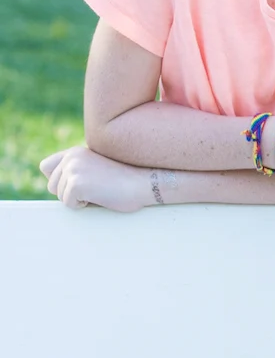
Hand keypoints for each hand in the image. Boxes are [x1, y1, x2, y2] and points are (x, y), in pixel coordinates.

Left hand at [40, 146, 163, 211]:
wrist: (146, 182)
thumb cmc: (128, 178)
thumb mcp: (98, 167)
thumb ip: (79, 169)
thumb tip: (58, 186)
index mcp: (75, 151)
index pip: (46, 167)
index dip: (59, 180)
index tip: (81, 184)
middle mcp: (71, 157)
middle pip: (52, 186)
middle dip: (70, 193)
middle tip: (97, 189)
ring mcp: (72, 169)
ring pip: (60, 196)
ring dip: (79, 200)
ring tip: (101, 191)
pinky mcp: (76, 184)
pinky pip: (69, 205)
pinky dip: (84, 206)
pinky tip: (102, 196)